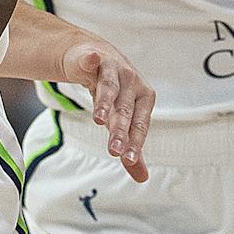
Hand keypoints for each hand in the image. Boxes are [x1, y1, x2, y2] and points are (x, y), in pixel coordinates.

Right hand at [60, 38, 153, 182]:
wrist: (96, 55)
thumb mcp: (121, 118)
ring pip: (109, 88)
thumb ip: (130, 146)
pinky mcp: (92, 57)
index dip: (135, 142)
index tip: (128, 160)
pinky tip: (91, 60)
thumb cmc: (113, 92)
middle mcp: (131, 83)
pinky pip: (91, 60)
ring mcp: (112, 69)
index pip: (140, 124)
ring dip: (105, 103)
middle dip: (120, 130)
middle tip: (115, 151)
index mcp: (142, 99)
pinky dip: (91, 61)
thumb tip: (142, 178)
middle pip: (125, 110)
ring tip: (99, 120)